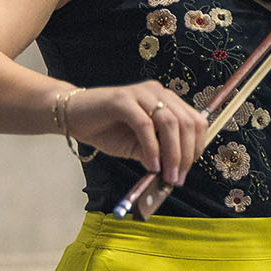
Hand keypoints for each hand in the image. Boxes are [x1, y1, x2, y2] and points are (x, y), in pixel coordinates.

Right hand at [62, 82, 205, 184]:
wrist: (73, 117)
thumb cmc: (106, 130)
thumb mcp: (137, 147)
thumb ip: (156, 154)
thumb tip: (174, 171)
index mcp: (166, 100)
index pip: (195, 120)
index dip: (197, 146)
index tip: (188, 169)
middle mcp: (157, 93)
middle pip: (186, 122)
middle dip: (186, 154)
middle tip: (178, 177)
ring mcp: (140, 93)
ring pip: (169, 122)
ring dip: (172, 153)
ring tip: (167, 175)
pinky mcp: (123, 99)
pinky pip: (144, 125)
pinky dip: (151, 148)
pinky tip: (151, 165)